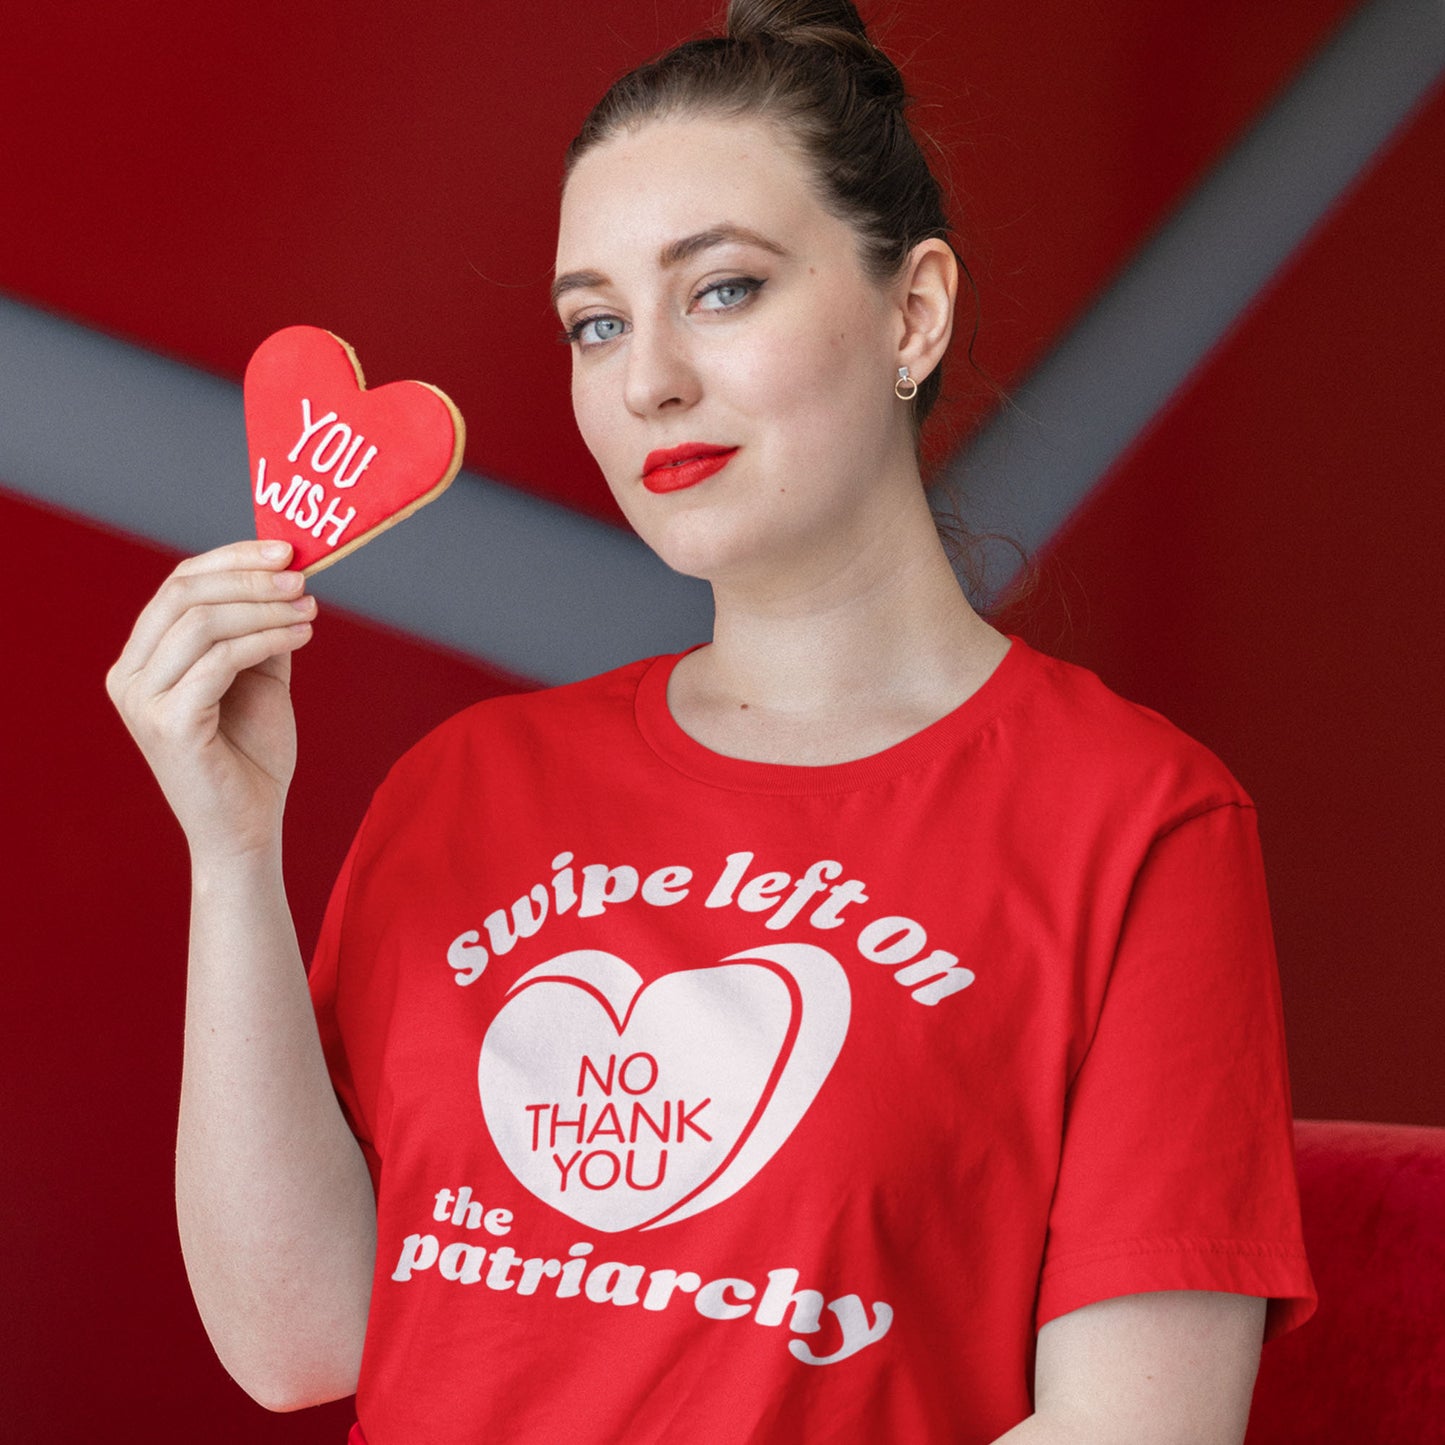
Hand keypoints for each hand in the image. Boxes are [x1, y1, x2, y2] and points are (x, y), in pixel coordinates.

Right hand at [105, 539, 317, 862]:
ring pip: (203, 623)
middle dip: (251, 578)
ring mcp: (142, 701)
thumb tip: (285, 574)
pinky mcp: (169, 725)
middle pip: (185, 594)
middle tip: (303, 578)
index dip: (233, 558)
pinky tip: (301, 637)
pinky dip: (267, 639)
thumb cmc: (251, 754)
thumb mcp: (257, 677)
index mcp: (142, 658)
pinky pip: (220, 661)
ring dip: (266, 608)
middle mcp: (129, 675)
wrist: (249, 827)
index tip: (285, 549)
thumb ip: (258, 629)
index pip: (179, 584)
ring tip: (309, 610)